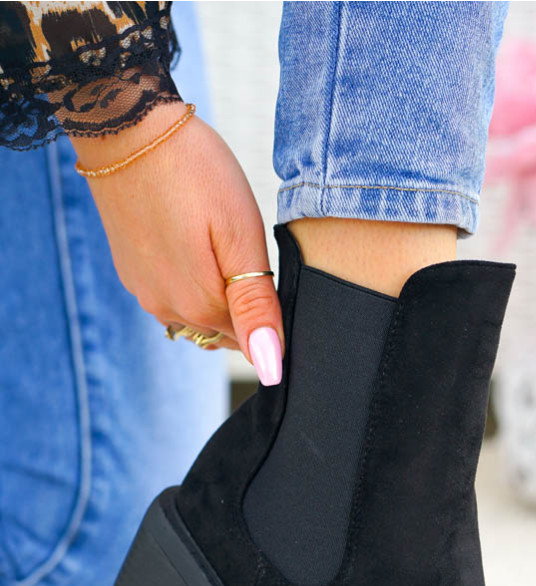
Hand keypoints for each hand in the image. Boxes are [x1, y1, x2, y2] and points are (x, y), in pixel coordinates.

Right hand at [71, 103, 283, 383]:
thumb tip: (270, 369)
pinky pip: (174, 294)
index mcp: (200, 306)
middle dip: (246, 307)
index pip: (253, 341)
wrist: (126, 127)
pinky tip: (195, 241)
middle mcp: (168, 310)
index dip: (270, 314)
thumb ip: (256, 308)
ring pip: (199, 315)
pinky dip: (192, 280)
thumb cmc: (194, 172)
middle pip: (226, 331)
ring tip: (221, 242)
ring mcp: (145, 292)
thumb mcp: (241, 237)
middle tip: (248, 250)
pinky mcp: (132, 272)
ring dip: (218, 294)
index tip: (270, 270)